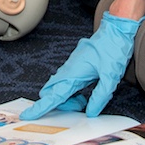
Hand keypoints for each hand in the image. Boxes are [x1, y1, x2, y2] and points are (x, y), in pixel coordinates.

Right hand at [21, 12, 142, 119]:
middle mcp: (70, 69)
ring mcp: (72, 66)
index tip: (28, 115)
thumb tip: (91, 112)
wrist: (116, 29)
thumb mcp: (111, 76)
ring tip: (86, 100)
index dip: (41, 107)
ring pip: (60, 88)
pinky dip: (72, 92)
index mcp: (74, 72)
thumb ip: (100, 96)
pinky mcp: (77, 65)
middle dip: (60, 105)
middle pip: (53, 93)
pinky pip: (67, 82)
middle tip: (80, 107)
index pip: (54, 95)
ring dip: (69, 98)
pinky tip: (86, 91)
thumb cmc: (113, 48)